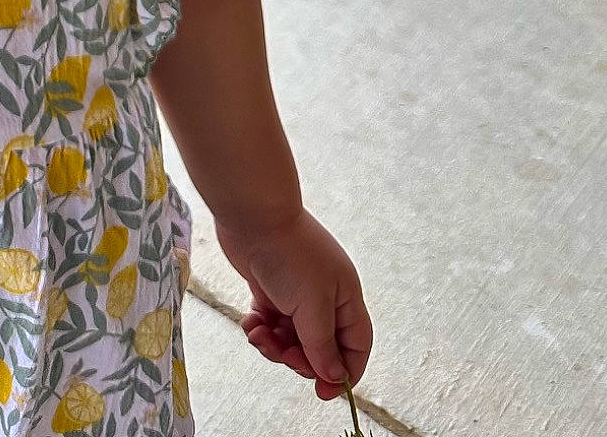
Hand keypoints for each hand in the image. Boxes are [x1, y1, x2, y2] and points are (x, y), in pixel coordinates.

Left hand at [213, 207, 371, 401]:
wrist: (251, 215)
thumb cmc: (288, 254)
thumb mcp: (312, 306)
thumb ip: (322, 345)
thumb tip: (335, 376)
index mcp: (345, 298)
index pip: (356, 346)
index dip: (344, 372)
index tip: (323, 393)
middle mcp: (324, 297)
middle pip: (321, 347)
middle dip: (300, 358)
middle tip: (282, 354)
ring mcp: (296, 293)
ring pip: (292, 339)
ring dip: (275, 346)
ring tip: (260, 336)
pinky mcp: (269, 288)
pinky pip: (270, 324)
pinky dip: (261, 329)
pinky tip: (250, 322)